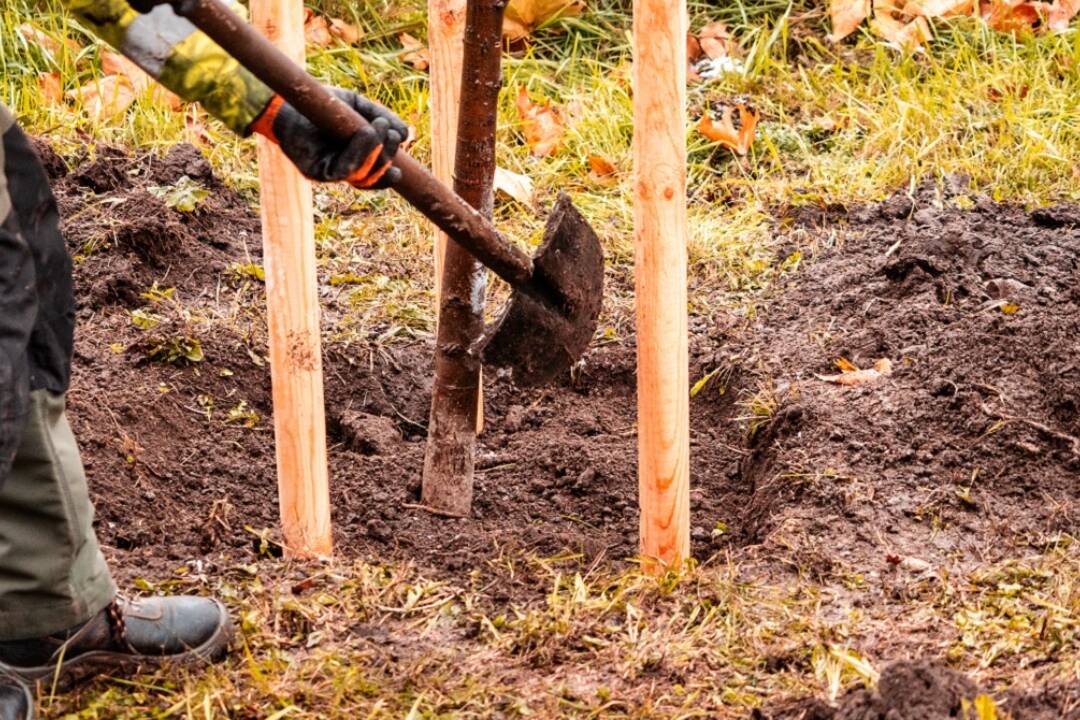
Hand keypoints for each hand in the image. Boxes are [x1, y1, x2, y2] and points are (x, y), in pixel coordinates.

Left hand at [250, 89, 406, 188]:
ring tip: (379, 128)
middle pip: (374, 177)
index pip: (376, 177)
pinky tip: (367, 133)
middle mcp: (342, 171)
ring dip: (376, 152)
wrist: (291, 100)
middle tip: (390, 131)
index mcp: (354, 160)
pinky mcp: (317, 171)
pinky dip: (359, 152)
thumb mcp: (357, 107)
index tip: (400, 164)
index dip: (389, 174)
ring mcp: (329, 174)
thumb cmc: (323, 104)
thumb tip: (406, 135)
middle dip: (387, 155)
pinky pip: (344, 170)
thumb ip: (382, 118)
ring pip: (362, 175)